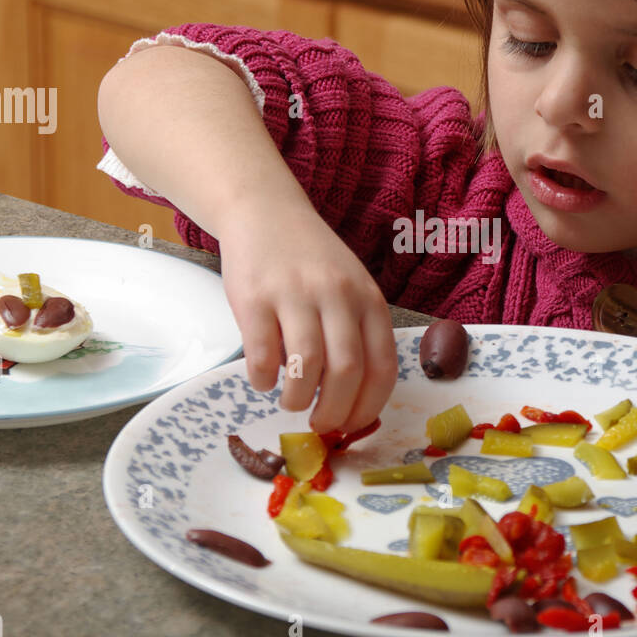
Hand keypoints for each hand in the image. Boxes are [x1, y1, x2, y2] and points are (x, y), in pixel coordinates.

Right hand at [216, 195, 398, 435]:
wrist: (263, 210)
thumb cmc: (311, 261)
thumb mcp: (349, 288)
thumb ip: (356, 333)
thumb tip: (353, 403)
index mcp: (368, 299)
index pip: (382, 367)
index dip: (368, 407)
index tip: (352, 426)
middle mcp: (337, 295)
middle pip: (346, 373)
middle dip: (333, 412)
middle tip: (318, 423)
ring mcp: (295, 295)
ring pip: (305, 368)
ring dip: (297, 399)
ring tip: (290, 401)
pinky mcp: (254, 298)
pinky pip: (262, 356)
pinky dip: (263, 380)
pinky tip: (263, 379)